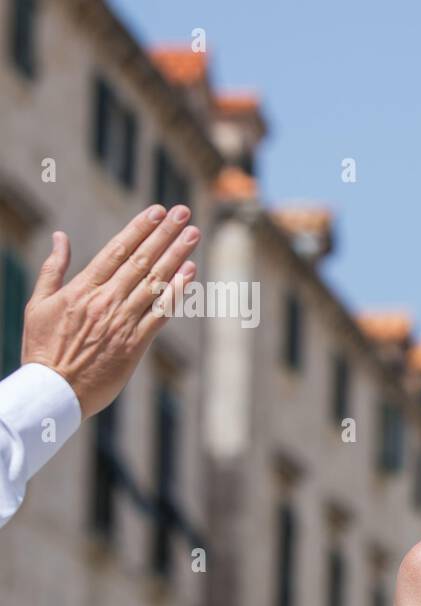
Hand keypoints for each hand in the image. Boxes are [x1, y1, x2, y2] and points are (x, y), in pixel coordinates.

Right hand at [21, 204, 200, 419]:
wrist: (53, 391)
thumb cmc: (42, 348)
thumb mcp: (39, 304)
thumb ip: (53, 269)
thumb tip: (60, 237)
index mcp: (82, 289)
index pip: (116, 251)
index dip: (139, 229)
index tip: (157, 211)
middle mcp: (105, 302)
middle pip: (141, 261)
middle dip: (164, 235)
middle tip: (184, 214)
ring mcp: (122, 323)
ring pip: (154, 283)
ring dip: (176, 256)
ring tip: (193, 235)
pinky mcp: (135, 345)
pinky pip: (161, 315)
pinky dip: (176, 293)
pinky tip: (191, 274)